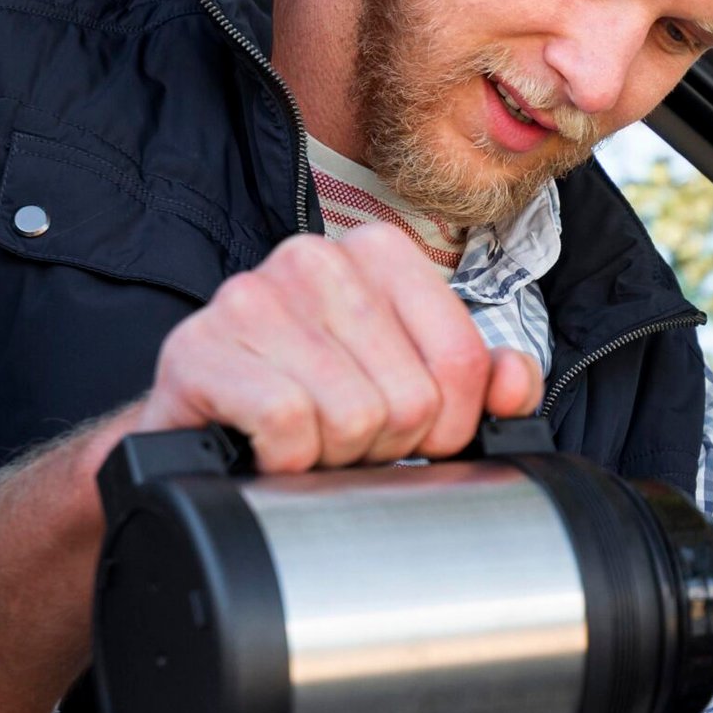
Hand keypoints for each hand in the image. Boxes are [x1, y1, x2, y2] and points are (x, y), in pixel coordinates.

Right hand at [131, 224, 542, 471]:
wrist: (201, 427)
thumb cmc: (312, 399)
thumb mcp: (407, 382)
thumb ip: (479, 381)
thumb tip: (513, 381)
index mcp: (378, 252)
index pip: (463, 360)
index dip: (449, 426)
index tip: (413, 437)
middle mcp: (314, 258)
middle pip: (411, 398)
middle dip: (385, 445)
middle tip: (345, 439)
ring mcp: (251, 297)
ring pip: (353, 416)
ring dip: (333, 457)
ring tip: (307, 440)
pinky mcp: (199, 348)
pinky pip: (288, 425)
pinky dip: (286, 459)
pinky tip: (270, 448)